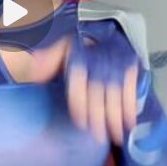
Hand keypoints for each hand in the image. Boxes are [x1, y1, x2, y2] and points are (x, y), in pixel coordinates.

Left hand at [28, 24, 138, 145]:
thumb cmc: (73, 44)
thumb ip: (45, 59)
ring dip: (117, 117)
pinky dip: (131, 106)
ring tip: (116, 137)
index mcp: (77, 54)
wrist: (98, 28)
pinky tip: (130, 122)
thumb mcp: (55, 47)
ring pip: (116, 92)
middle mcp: (98, 59)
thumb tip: (35, 71)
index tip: (81, 122)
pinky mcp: (128, 65)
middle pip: (98, 91)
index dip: (80, 103)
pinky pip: (130, 87)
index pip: (78, 81)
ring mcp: (114, 62)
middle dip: (100, 116)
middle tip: (99, 137)